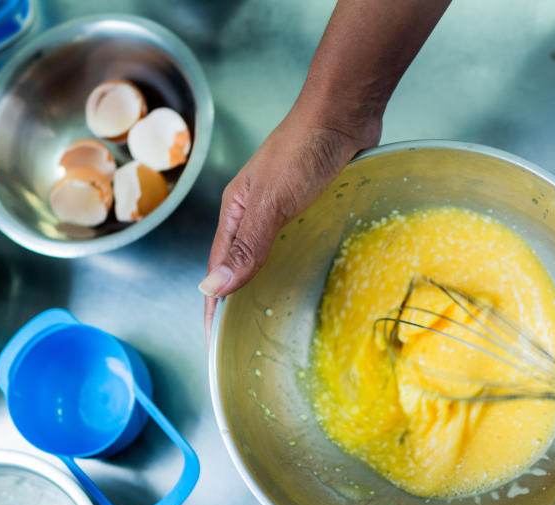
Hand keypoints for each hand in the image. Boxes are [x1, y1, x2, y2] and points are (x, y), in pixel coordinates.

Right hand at [199, 105, 378, 332]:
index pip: (218, 269)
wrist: (342, 111)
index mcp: (236, 211)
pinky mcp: (307, 202)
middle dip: (234, 300)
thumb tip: (212, 288)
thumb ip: (246, 246)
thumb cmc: (305, 151)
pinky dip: (290, 264)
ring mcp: (280, 206)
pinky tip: (302, 276)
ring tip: (267, 316)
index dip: (214, 305)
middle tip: (240, 339)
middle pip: (237, 263)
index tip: (213, 342)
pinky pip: (292, 242)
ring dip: (261, 283)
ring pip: (264, 253)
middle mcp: (253, 211)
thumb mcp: (272, 203)